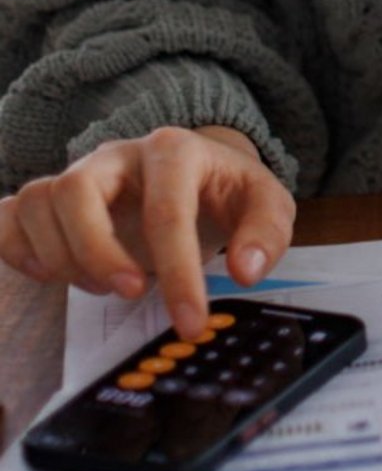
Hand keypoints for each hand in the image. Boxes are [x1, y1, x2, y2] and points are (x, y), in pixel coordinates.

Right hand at [0, 124, 294, 339]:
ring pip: (40, 202)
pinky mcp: (53, 197)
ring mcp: (80, 172)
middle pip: (76, 190)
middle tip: (132, 294)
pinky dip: (17, 248)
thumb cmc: (225, 191)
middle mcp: (118, 154)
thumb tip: (245, 270)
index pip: (165, 209)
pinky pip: (9, 214)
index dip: (177, 271)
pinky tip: (50, 273)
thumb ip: (265, 233)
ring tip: (107, 285)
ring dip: (64, 258)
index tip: (190, 320)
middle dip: (98, 252)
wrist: (200, 170)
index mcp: (174, 150)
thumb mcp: (265, 203)